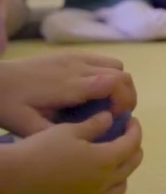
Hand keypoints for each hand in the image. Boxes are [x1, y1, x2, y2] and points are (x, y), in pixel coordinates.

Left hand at [0, 54, 135, 135]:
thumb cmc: (8, 106)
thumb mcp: (28, 127)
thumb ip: (59, 134)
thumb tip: (90, 139)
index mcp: (70, 85)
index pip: (116, 83)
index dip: (124, 102)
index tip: (113, 119)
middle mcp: (77, 67)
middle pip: (122, 74)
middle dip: (126, 96)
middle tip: (112, 116)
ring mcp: (74, 57)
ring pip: (116, 65)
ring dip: (118, 84)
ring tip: (104, 103)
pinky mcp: (69, 55)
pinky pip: (101, 60)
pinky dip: (107, 74)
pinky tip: (90, 91)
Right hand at [0, 113, 143, 193]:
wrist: (10, 182)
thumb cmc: (39, 151)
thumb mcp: (67, 131)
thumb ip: (94, 126)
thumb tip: (110, 119)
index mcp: (105, 160)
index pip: (132, 143)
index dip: (135, 130)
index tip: (131, 121)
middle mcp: (104, 183)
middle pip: (131, 166)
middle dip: (134, 149)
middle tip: (128, 140)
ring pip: (120, 190)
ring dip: (123, 175)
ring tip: (115, 165)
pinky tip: (97, 187)